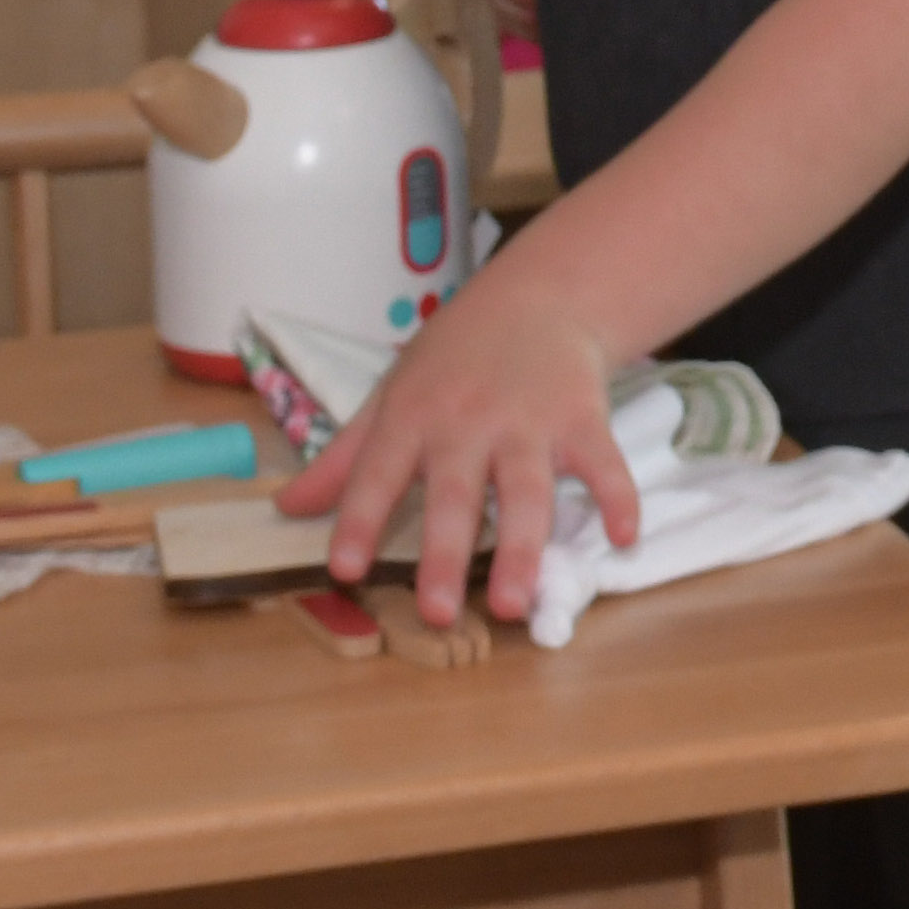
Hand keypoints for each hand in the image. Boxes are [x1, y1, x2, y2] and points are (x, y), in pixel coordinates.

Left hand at [287, 269, 636, 628]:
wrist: (540, 296)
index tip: (343, 569)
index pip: (377, 472)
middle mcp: (467, 422)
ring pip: (526, 491)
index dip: (359, 520)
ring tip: (513, 604)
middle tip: (436, 612)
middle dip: (444, 554)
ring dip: (521, 547)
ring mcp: (529, 422)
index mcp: (413, 416)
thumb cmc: (455, 356)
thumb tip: (284, 509)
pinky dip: (618, 499)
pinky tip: (624, 539)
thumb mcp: (391, 393)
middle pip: (455, 495)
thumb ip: (344, 457)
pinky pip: (604, 464)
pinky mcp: (583, 418)